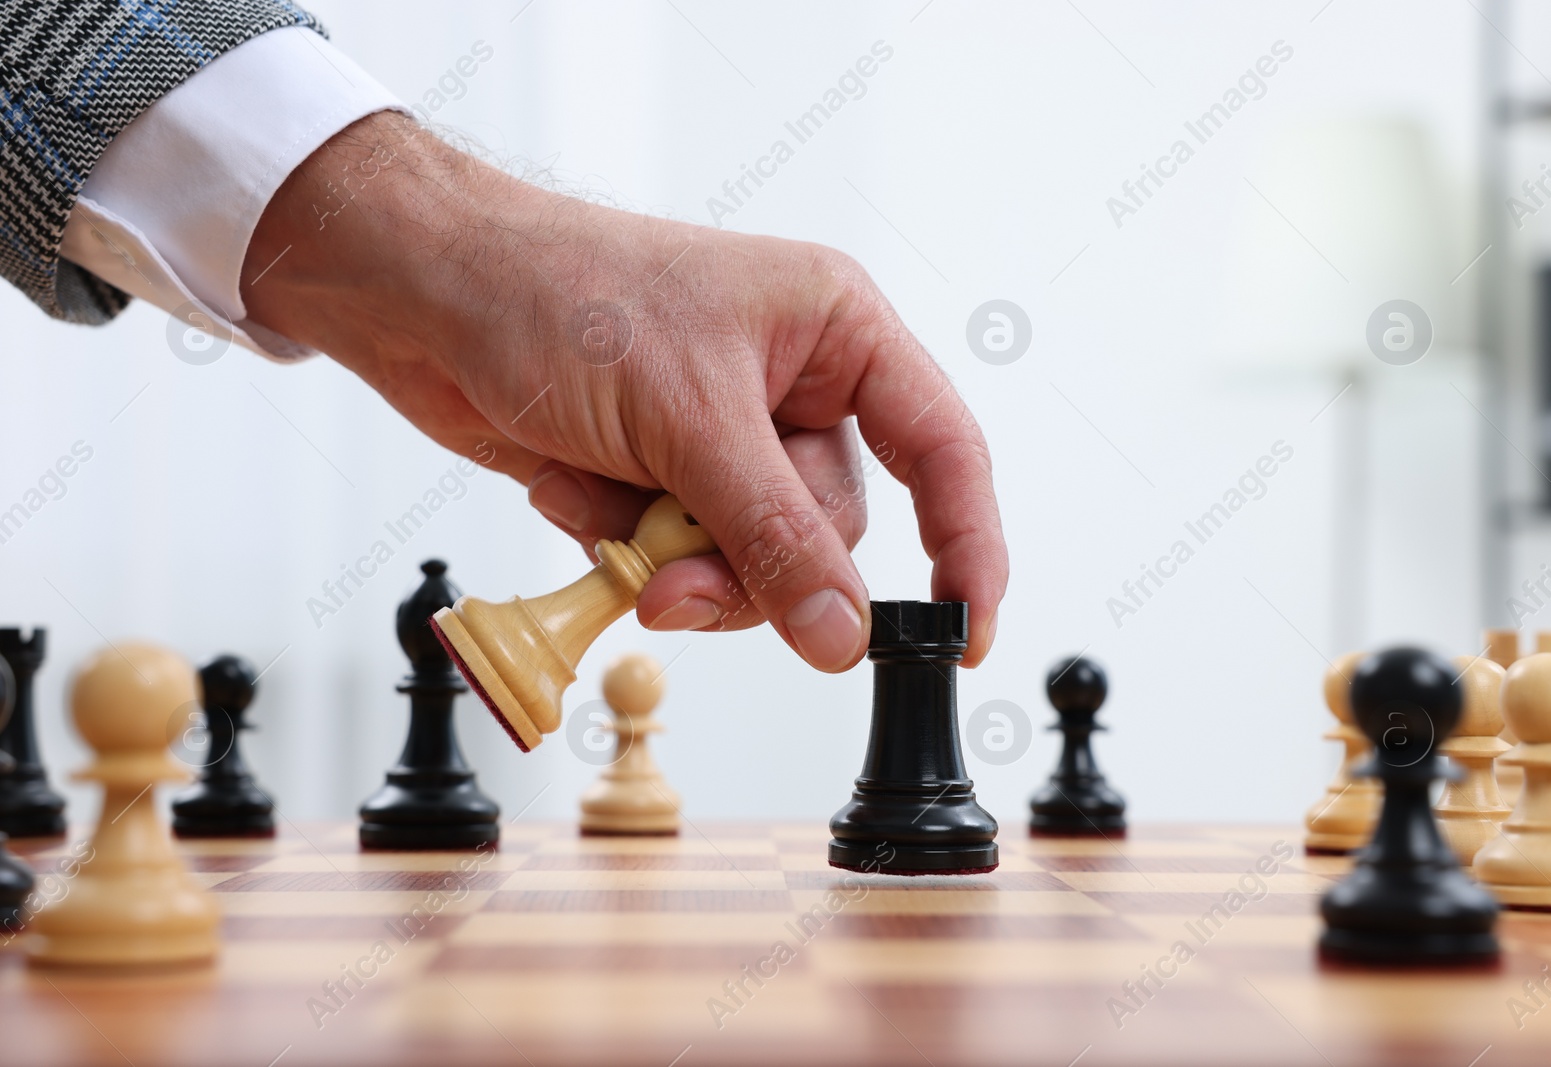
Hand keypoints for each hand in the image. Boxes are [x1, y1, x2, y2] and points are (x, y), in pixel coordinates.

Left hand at [242, 112, 1006, 669]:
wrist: (424, 297)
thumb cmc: (556, 296)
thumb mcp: (687, 419)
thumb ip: (776, 535)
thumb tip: (845, 633)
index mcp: (834, 331)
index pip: (941, 450)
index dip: (966, 546)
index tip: (963, 636)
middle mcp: (794, 385)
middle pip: (830, 531)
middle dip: (751, 567)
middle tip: (672, 574)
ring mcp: (726, 437)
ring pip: (757, 560)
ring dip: (685, 569)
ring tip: (620, 538)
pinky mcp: (666, 476)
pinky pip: (686, 558)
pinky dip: (633, 550)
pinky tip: (580, 497)